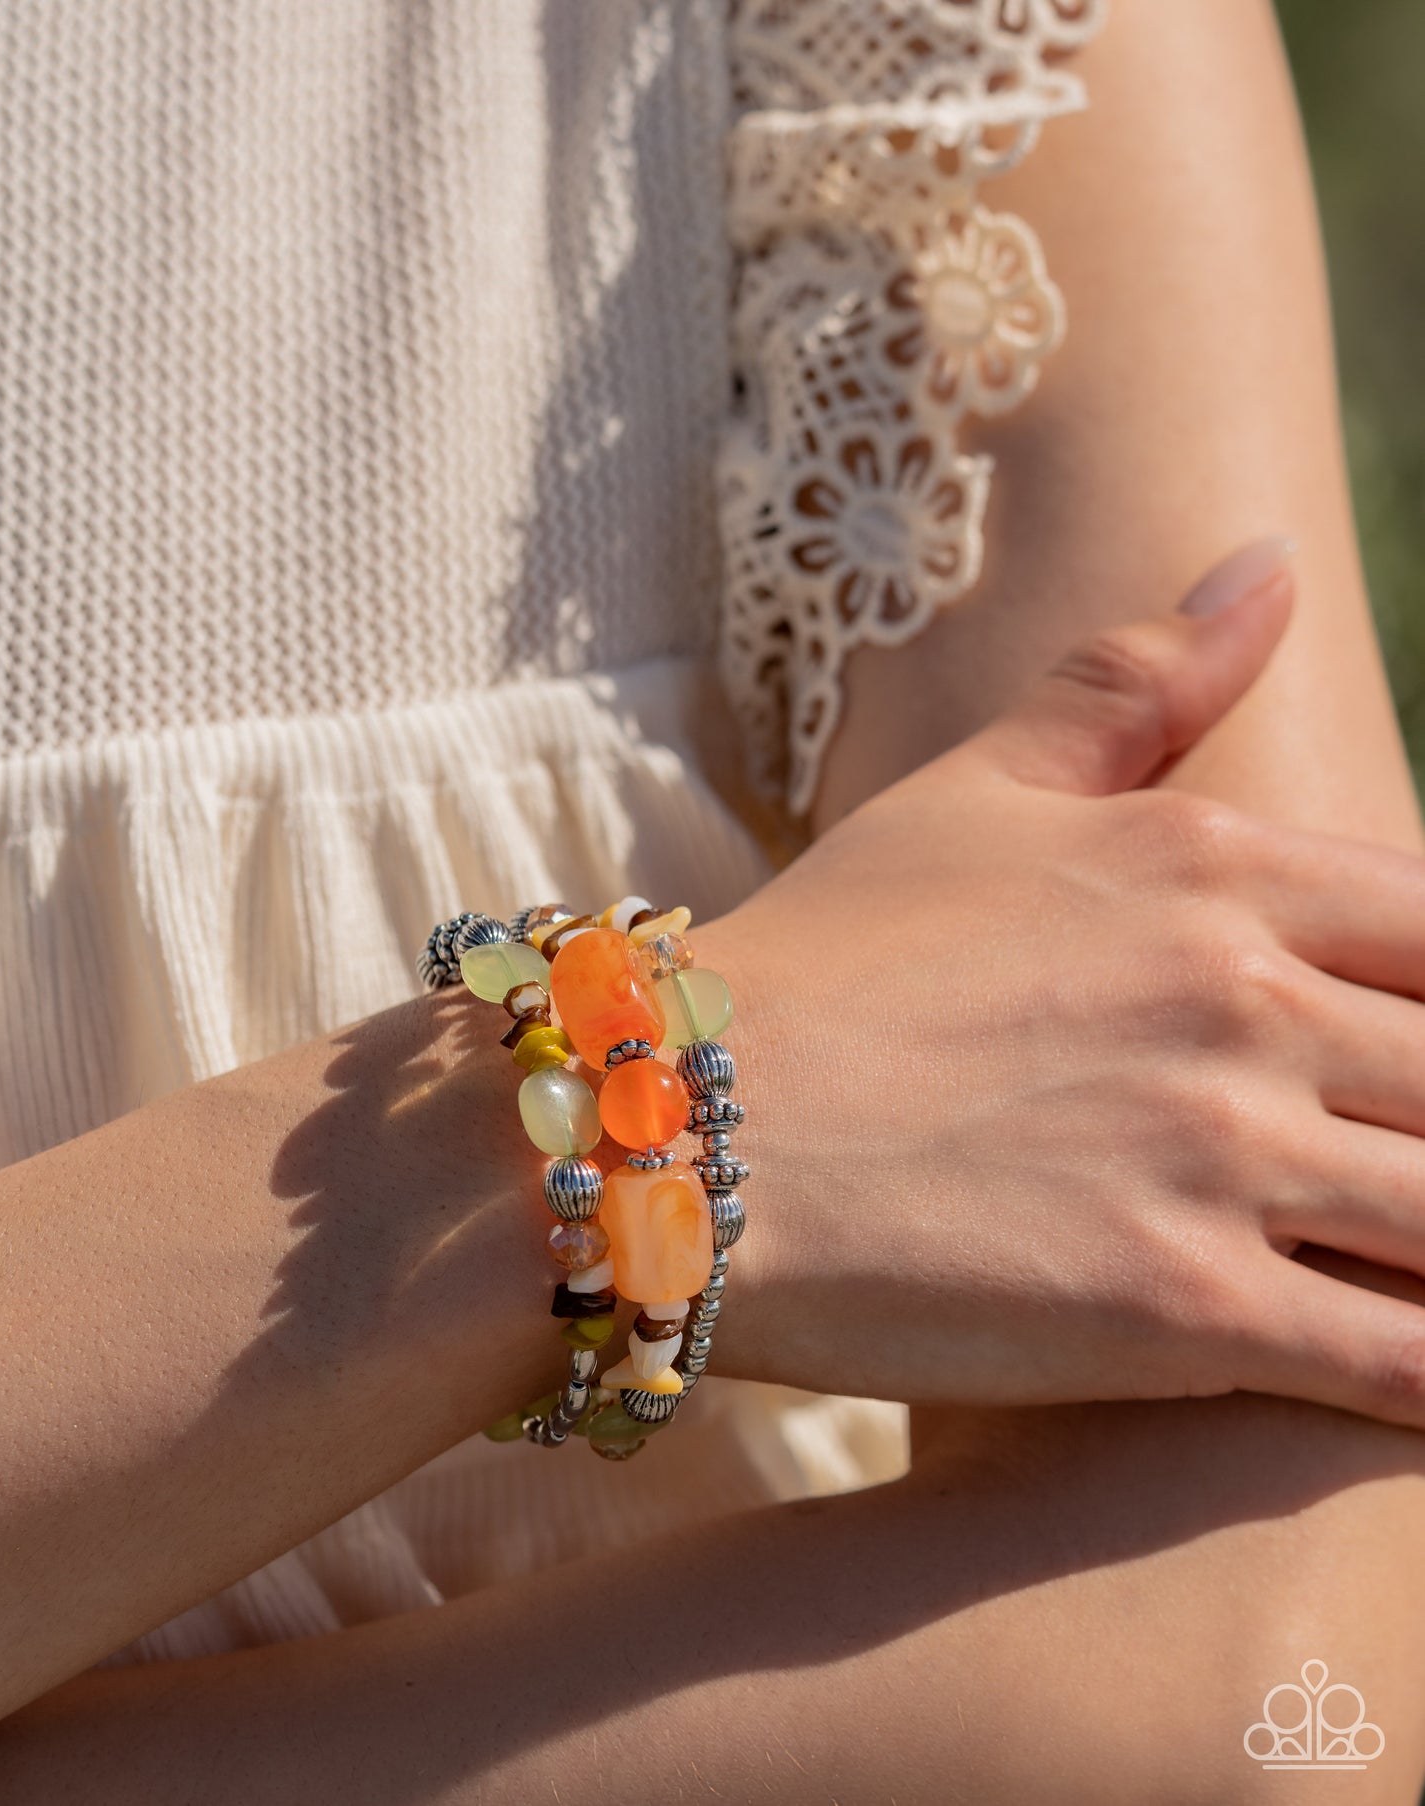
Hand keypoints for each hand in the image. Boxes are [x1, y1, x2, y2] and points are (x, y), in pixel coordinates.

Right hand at [695, 542, 1424, 1423]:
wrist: (673, 1125)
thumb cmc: (823, 957)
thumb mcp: (978, 791)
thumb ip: (1135, 681)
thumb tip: (1273, 562)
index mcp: (1215, 865)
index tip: (1415, 1061)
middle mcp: (1243, 998)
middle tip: (1404, 1157)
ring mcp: (1221, 1155)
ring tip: (1409, 1258)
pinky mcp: (1185, 1313)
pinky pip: (1403, 1360)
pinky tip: (1424, 1394)